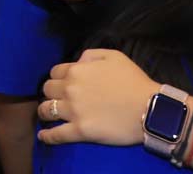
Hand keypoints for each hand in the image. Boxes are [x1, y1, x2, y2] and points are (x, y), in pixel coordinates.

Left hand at [37, 49, 157, 146]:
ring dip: (45, 112)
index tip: (62, 84)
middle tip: (57, 99)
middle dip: (51, 93)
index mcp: (77, 71)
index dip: (58, 77)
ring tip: (48, 116)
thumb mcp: (114, 56)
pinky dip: (47, 136)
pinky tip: (43, 136)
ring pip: (46, 110)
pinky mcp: (80, 131)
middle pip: (47, 89)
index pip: (55, 72)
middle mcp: (70, 89)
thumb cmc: (134, 81)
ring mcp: (73, 111)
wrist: (149, 109)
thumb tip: (77, 62)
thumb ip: (90, 56)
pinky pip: (56, 135)